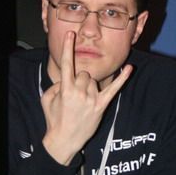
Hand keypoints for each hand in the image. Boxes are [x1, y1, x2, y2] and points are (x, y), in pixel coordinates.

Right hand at [41, 31, 131, 163]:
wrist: (64, 140)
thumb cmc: (54, 119)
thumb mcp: (46, 99)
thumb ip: (55, 85)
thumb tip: (66, 79)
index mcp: (64, 89)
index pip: (66, 64)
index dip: (67, 48)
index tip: (70, 34)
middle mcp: (79, 92)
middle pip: (84, 74)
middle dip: (79, 81)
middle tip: (75, 95)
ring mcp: (91, 99)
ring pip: (94, 81)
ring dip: (89, 88)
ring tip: (82, 102)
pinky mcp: (101, 106)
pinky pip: (113, 89)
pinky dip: (122, 79)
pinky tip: (129, 68)